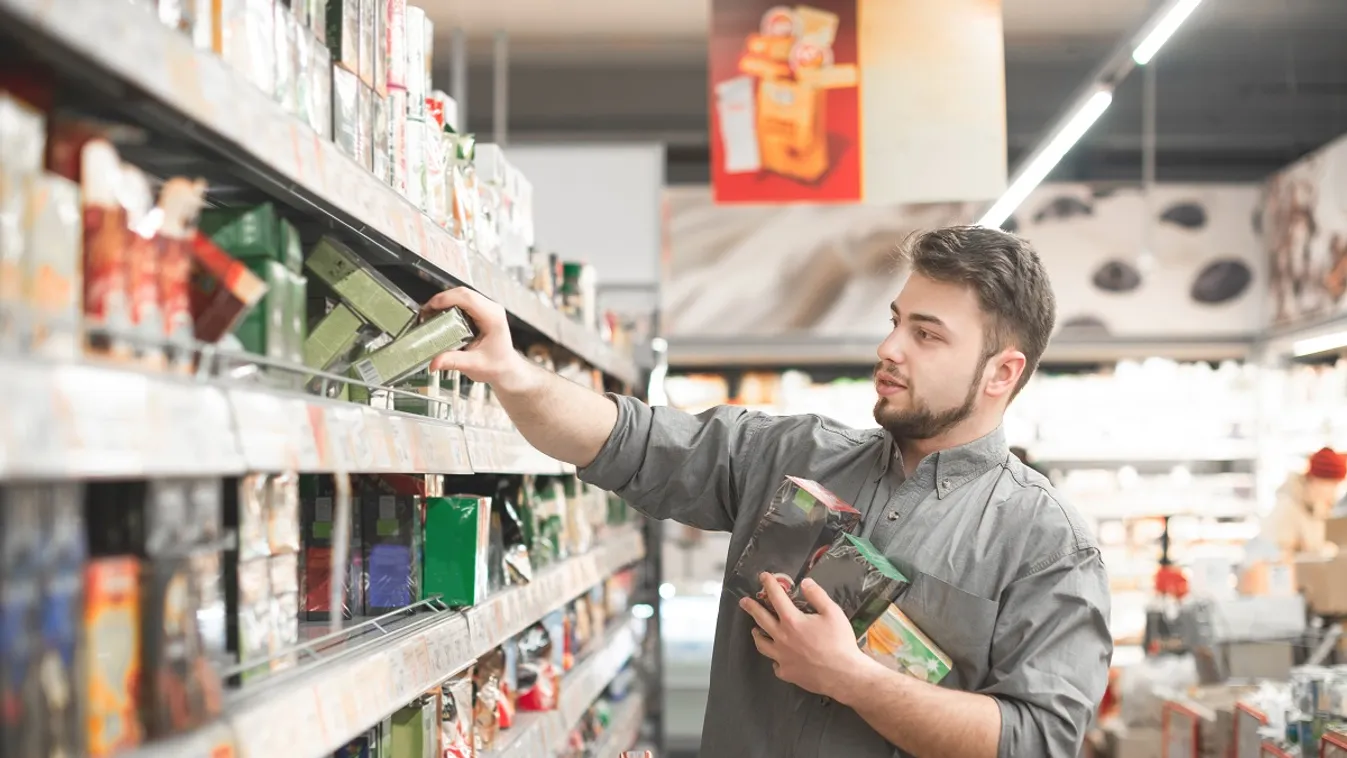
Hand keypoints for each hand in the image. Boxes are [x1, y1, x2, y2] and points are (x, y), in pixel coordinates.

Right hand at [422, 287, 533, 391]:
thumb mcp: (474, 365)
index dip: (446, 299)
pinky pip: (463, 302)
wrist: (506, 369)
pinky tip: (439, 316)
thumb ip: (453, 361)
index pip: (468, 298)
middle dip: (441, 300)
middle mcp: (491, 309)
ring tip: (429, 315)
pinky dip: (449, 306)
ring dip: (444, 302)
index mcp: (493, 318)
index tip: (430, 307)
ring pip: (462, 295)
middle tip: (425, 313)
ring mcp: (487, 308)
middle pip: (463, 293)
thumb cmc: (495, 366)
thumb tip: (433, 362)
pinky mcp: (481, 311)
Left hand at [739, 573, 870, 699]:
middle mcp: (782, 638)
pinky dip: (774, 658)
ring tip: (755, 630)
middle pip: (761, 619)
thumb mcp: (833, 613)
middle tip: (744, 602)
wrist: (843, 675)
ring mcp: (782, 657)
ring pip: (762, 644)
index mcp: (792, 621)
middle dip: (751, 607)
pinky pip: (775, 664)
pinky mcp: (786, 673)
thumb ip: (817, 596)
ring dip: (757, 634)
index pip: (776, 597)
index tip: (763, 576)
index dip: (769, 584)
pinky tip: (777, 658)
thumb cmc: (839, 642)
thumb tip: (805, 582)